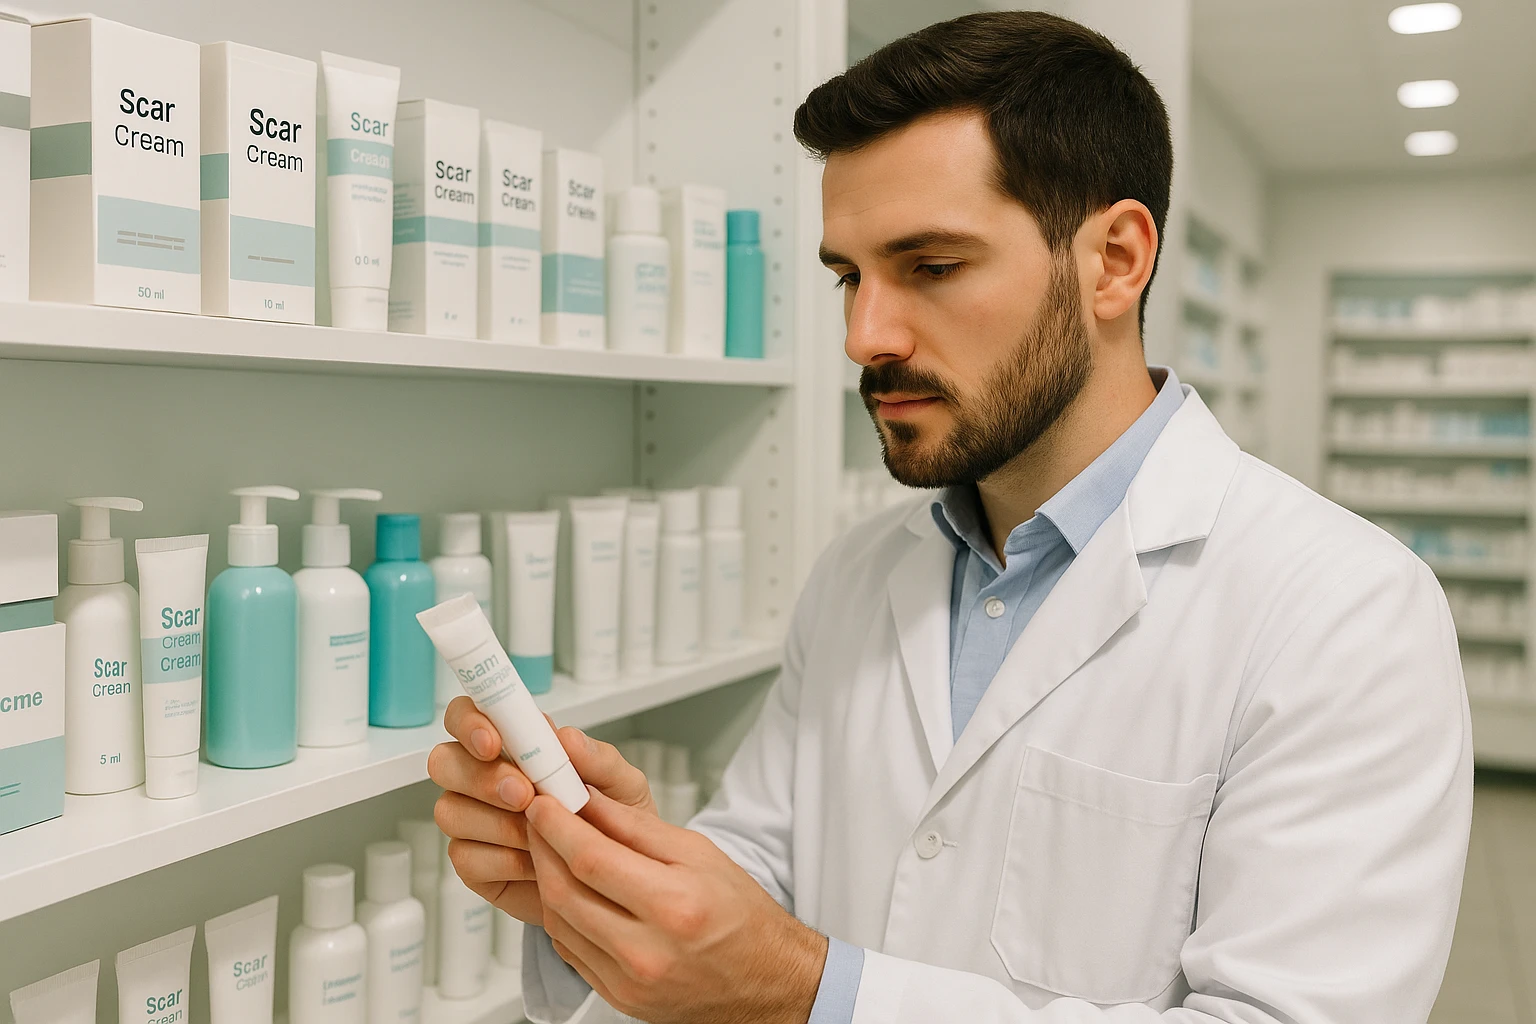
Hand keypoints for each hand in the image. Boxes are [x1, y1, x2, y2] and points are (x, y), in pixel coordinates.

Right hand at [427, 696, 657, 926]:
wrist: (617, 882)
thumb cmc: (617, 822)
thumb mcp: (623, 787)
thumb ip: (598, 760)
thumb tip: (566, 737)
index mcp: (513, 745)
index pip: (467, 716)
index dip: (470, 723)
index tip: (493, 742)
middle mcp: (481, 777)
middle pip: (445, 761)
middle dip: (482, 777)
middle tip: (523, 795)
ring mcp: (471, 820)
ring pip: (450, 810)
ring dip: (497, 823)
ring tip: (542, 835)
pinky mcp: (472, 863)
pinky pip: (464, 856)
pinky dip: (503, 860)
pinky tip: (535, 863)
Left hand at [525, 788, 826, 1023]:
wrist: (766, 982)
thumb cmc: (742, 915)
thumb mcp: (698, 854)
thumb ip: (636, 827)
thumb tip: (588, 799)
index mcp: (674, 906)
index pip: (591, 858)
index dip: (557, 826)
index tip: (543, 801)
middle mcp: (647, 952)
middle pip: (565, 891)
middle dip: (542, 847)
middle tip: (538, 817)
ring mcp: (629, 982)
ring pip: (560, 923)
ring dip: (546, 880)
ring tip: (550, 848)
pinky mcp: (618, 998)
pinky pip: (570, 951)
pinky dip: (561, 916)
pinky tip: (569, 890)